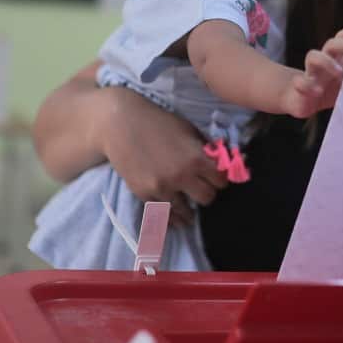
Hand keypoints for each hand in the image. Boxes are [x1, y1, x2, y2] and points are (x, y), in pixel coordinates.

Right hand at [98, 86, 227, 226]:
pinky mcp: (144, 194)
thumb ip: (205, 150)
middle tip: (201, 189)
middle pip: (207, 198)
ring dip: (189, 209)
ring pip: (186, 211)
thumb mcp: (188, 131)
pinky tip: (175, 220)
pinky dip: (171, 217)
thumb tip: (221, 164)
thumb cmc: (158, 122)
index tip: (216, 178)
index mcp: (196, 158)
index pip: (221, 181)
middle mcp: (181, 176)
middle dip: (207, 192)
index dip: (220, 178)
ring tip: (190, 214)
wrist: (121, 124)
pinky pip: (163, 214)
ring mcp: (162, 188)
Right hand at [280, 26, 342, 118]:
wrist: (301, 103)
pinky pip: (300, 81)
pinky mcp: (299, 87)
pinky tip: (317, 92)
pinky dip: (308, 85)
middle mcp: (322, 62)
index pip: (342, 38)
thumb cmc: (327, 92)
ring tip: (340, 74)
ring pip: (313, 55)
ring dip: (328, 62)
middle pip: (331, 43)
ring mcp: (309, 73)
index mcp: (334, 59)